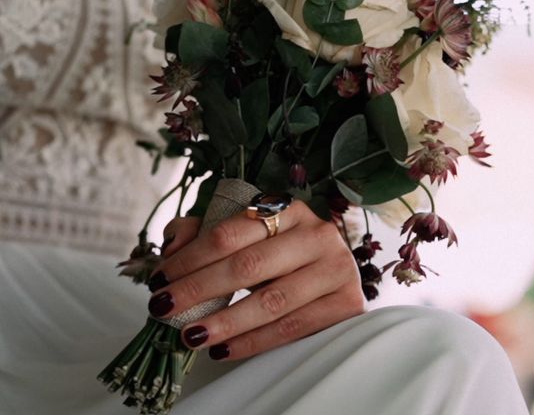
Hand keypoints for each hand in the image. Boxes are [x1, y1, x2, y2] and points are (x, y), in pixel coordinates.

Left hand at [147, 201, 364, 360]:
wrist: (336, 277)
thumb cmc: (284, 256)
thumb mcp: (248, 237)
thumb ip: (207, 232)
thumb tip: (173, 245)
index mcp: (288, 210)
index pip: (231, 232)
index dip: (191, 257)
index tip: (161, 278)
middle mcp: (317, 233)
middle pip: (249, 265)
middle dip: (199, 288)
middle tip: (164, 307)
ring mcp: (336, 267)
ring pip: (271, 301)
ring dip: (224, 322)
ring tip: (190, 335)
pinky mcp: (347, 302)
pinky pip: (292, 327)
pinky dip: (253, 342)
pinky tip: (225, 349)